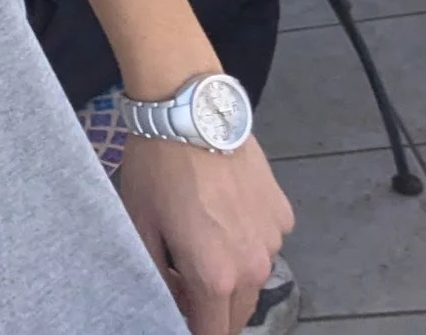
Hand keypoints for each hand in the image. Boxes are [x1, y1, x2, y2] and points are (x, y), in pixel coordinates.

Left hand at [120, 134, 293, 334]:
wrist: (192, 113)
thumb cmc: (157, 170)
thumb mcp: (141, 225)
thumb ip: (158, 275)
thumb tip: (173, 300)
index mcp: (216, 277)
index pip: (214, 332)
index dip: (195, 329)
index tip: (179, 312)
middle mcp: (254, 267)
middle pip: (237, 311)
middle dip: (211, 305)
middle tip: (183, 275)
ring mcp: (275, 240)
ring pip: (253, 275)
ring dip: (232, 270)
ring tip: (202, 233)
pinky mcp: (284, 214)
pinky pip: (265, 240)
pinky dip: (247, 236)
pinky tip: (224, 206)